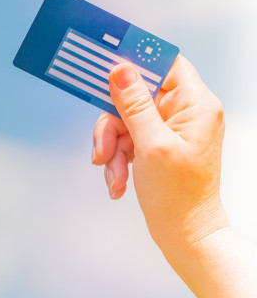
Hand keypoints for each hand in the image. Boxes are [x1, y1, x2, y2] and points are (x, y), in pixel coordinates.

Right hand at [92, 56, 227, 248]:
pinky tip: (118, 182)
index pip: (165, 63)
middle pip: (135, 95)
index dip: (136, 63)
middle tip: (103, 148)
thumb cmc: (179, 196)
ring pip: (125, 119)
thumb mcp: (151, 145)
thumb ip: (134, 104)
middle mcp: (185, 113)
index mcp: (195, 105)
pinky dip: (117, 159)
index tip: (107, 68)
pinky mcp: (157, 146)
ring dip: (112, 147)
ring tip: (112, 173)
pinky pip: (127, 139)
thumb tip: (121, 70)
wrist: (186, 235)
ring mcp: (170, 130)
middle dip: (113, 124)